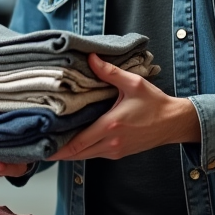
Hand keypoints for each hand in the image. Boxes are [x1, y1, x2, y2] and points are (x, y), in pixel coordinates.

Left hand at [48, 54, 200, 160]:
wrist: (173, 122)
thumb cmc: (155, 103)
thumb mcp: (133, 83)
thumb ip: (110, 72)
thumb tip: (91, 58)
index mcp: (111, 126)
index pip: (78, 142)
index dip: (59, 148)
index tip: (43, 148)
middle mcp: (111, 142)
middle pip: (78, 154)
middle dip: (59, 152)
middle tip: (40, 145)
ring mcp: (115, 150)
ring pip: (86, 156)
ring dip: (70, 151)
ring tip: (53, 143)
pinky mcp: (119, 153)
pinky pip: (96, 154)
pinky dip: (83, 150)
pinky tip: (75, 140)